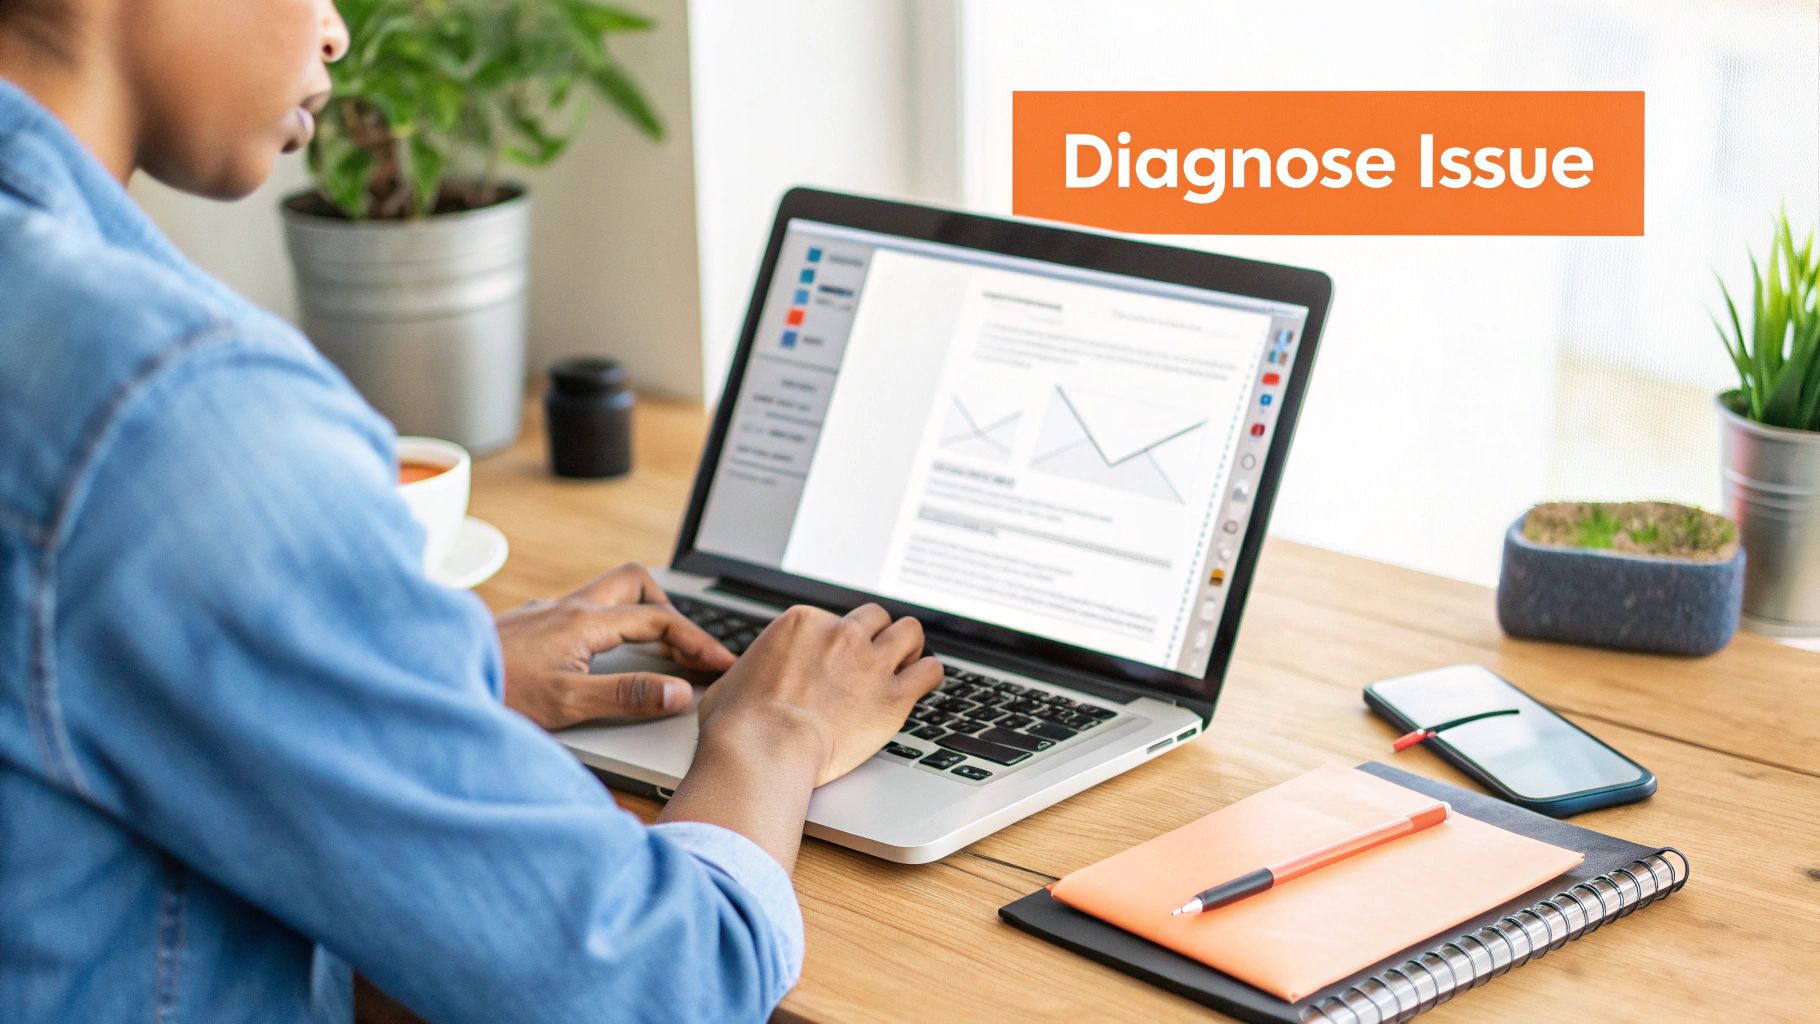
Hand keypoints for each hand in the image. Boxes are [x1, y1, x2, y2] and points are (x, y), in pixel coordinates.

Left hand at [495, 563, 734, 730]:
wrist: (429, 682)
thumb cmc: (492, 695)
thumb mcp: (567, 705)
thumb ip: (627, 695)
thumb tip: (679, 692)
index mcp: (583, 621)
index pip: (659, 620)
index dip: (698, 642)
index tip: (721, 664)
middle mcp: (565, 607)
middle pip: (636, 583)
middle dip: (671, 611)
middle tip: (686, 648)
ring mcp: (545, 613)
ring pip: (608, 595)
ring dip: (639, 616)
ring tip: (656, 653)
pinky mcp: (528, 626)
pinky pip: (583, 612)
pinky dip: (608, 628)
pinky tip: (602, 658)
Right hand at [695, 603, 942, 786]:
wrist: (763, 749)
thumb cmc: (740, 723)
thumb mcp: (733, 680)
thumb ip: (751, 671)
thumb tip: (744, 680)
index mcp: (803, 623)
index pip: (834, 618)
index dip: (837, 641)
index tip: (836, 660)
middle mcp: (841, 634)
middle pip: (876, 617)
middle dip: (876, 636)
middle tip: (874, 658)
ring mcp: (870, 662)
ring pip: (910, 632)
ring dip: (908, 646)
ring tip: (904, 664)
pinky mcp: (893, 696)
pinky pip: (930, 670)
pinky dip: (927, 675)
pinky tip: (920, 684)